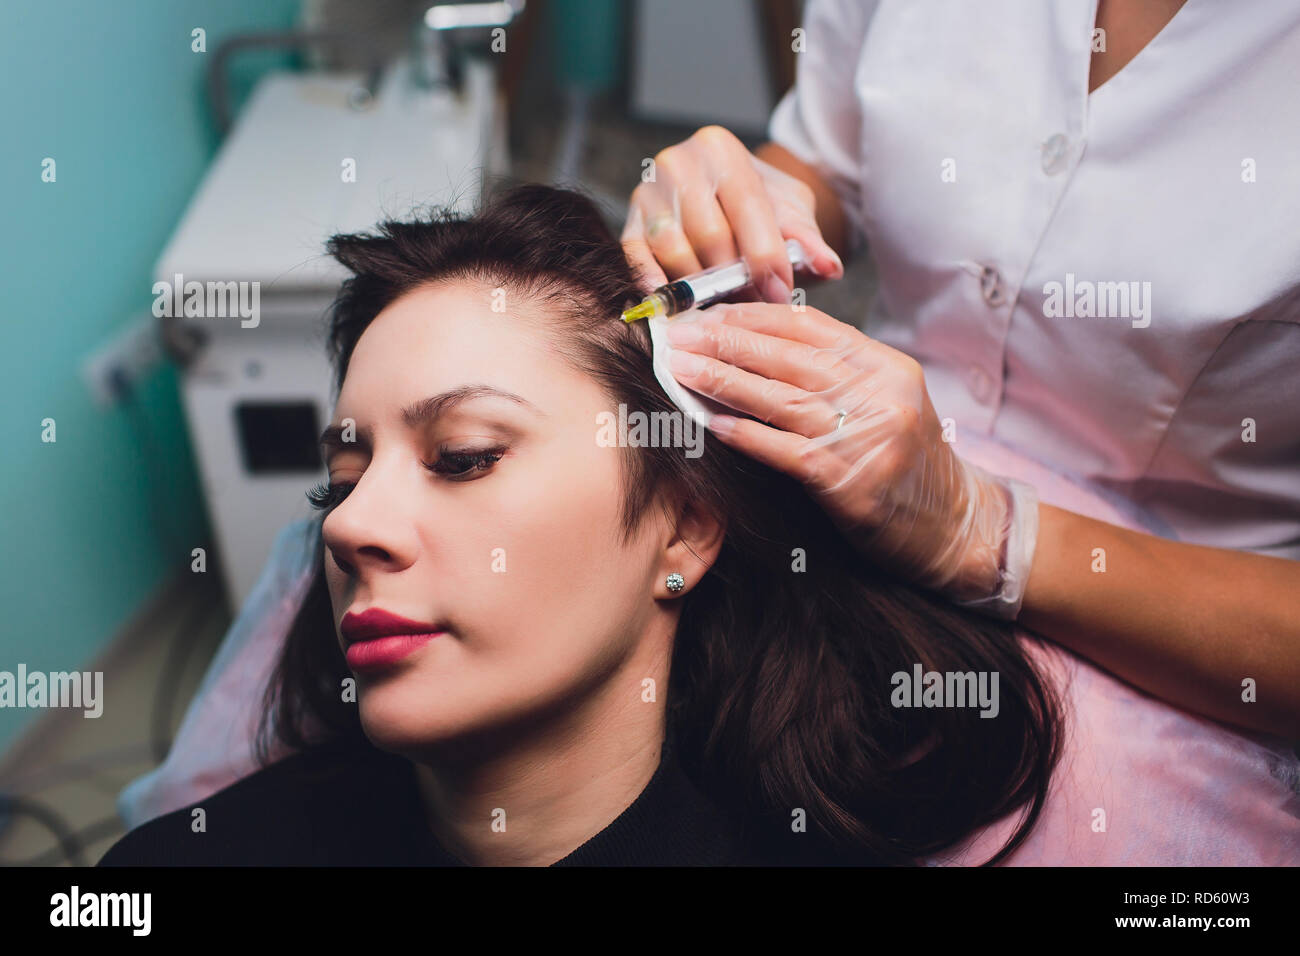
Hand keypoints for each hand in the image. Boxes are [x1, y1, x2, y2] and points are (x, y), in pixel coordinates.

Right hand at [621, 125, 843, 302]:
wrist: (723, 199)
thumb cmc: (758, 207)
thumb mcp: (790, 213)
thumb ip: (808, 239)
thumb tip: (829, 267)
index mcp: (720, 149)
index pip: (746, 205)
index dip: (765, 254)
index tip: (781, 292)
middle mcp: (677, 163)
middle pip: (709, 233)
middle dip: (736, 277)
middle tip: (756, 306)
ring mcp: (647, 194)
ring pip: (674, 251)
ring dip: (703, 288)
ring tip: (727, 306)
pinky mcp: (628, 225)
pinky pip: (637, 260)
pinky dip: (654, 286)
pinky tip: (672, 309)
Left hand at [664, 302, 1038, 616]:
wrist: (954, 526)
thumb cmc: (908, 464)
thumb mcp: (885, 402)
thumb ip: (837, 372)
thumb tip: (761, 343)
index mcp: (885, 366)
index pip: (809, 325)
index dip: (751, 315)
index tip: (707, 313)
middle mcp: (880, 394)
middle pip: (788, 356)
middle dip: (725, 341)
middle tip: (677, 335)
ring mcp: (867, 437)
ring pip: (781, 398)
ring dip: (723, 381)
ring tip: (679, 368)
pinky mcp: (850, 481)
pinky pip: (785, 450)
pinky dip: (744, 434)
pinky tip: (709, 422)